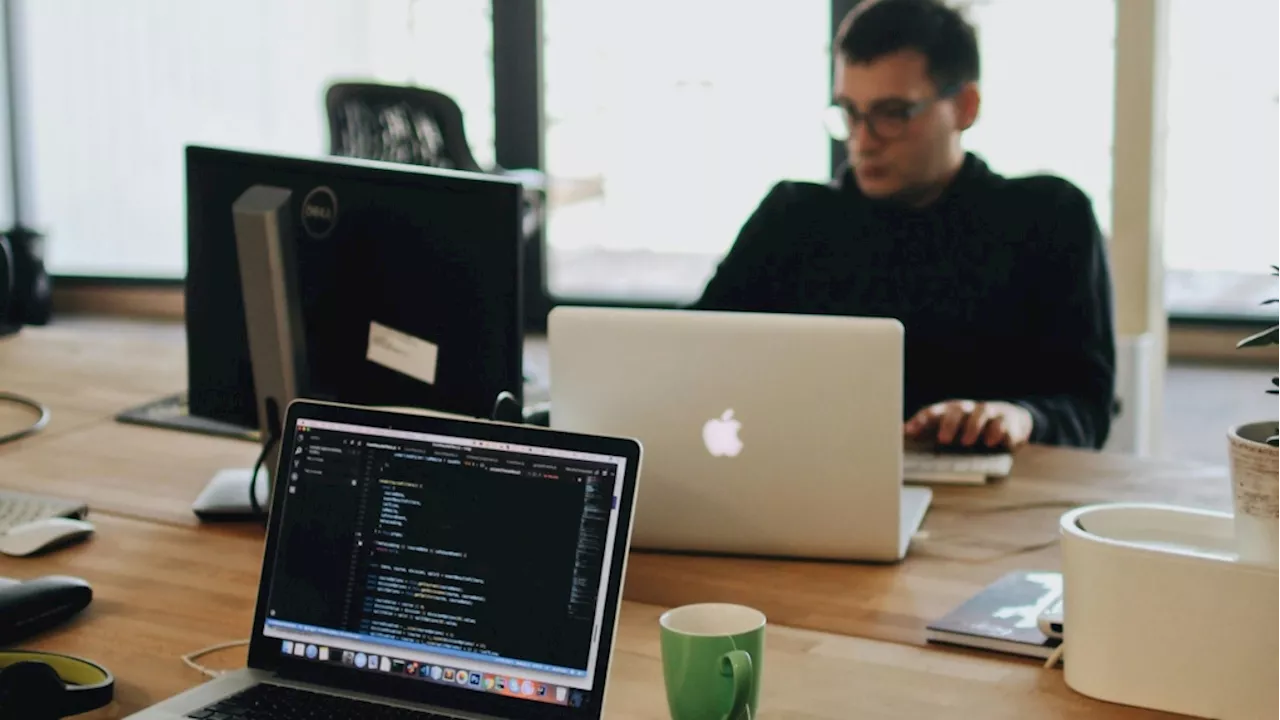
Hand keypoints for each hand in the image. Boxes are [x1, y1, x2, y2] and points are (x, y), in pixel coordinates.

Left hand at [903, 399, 1032, 449]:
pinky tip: (993, 442)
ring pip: (981, 412)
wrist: (1011, 420)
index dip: (920, 421)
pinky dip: (998, 432)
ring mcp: (989, 412)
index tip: (907, 432)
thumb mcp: (951, 429)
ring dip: (973, 427)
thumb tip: (902, 434)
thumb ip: (929, 432)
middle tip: (943, 439)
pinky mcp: (1008, 420)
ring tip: (967, 442)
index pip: (933, 412)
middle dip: (948, 423)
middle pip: (957, 409)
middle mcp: (968, 409)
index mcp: (950, 411)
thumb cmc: (973, 426)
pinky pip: (1003, 423)